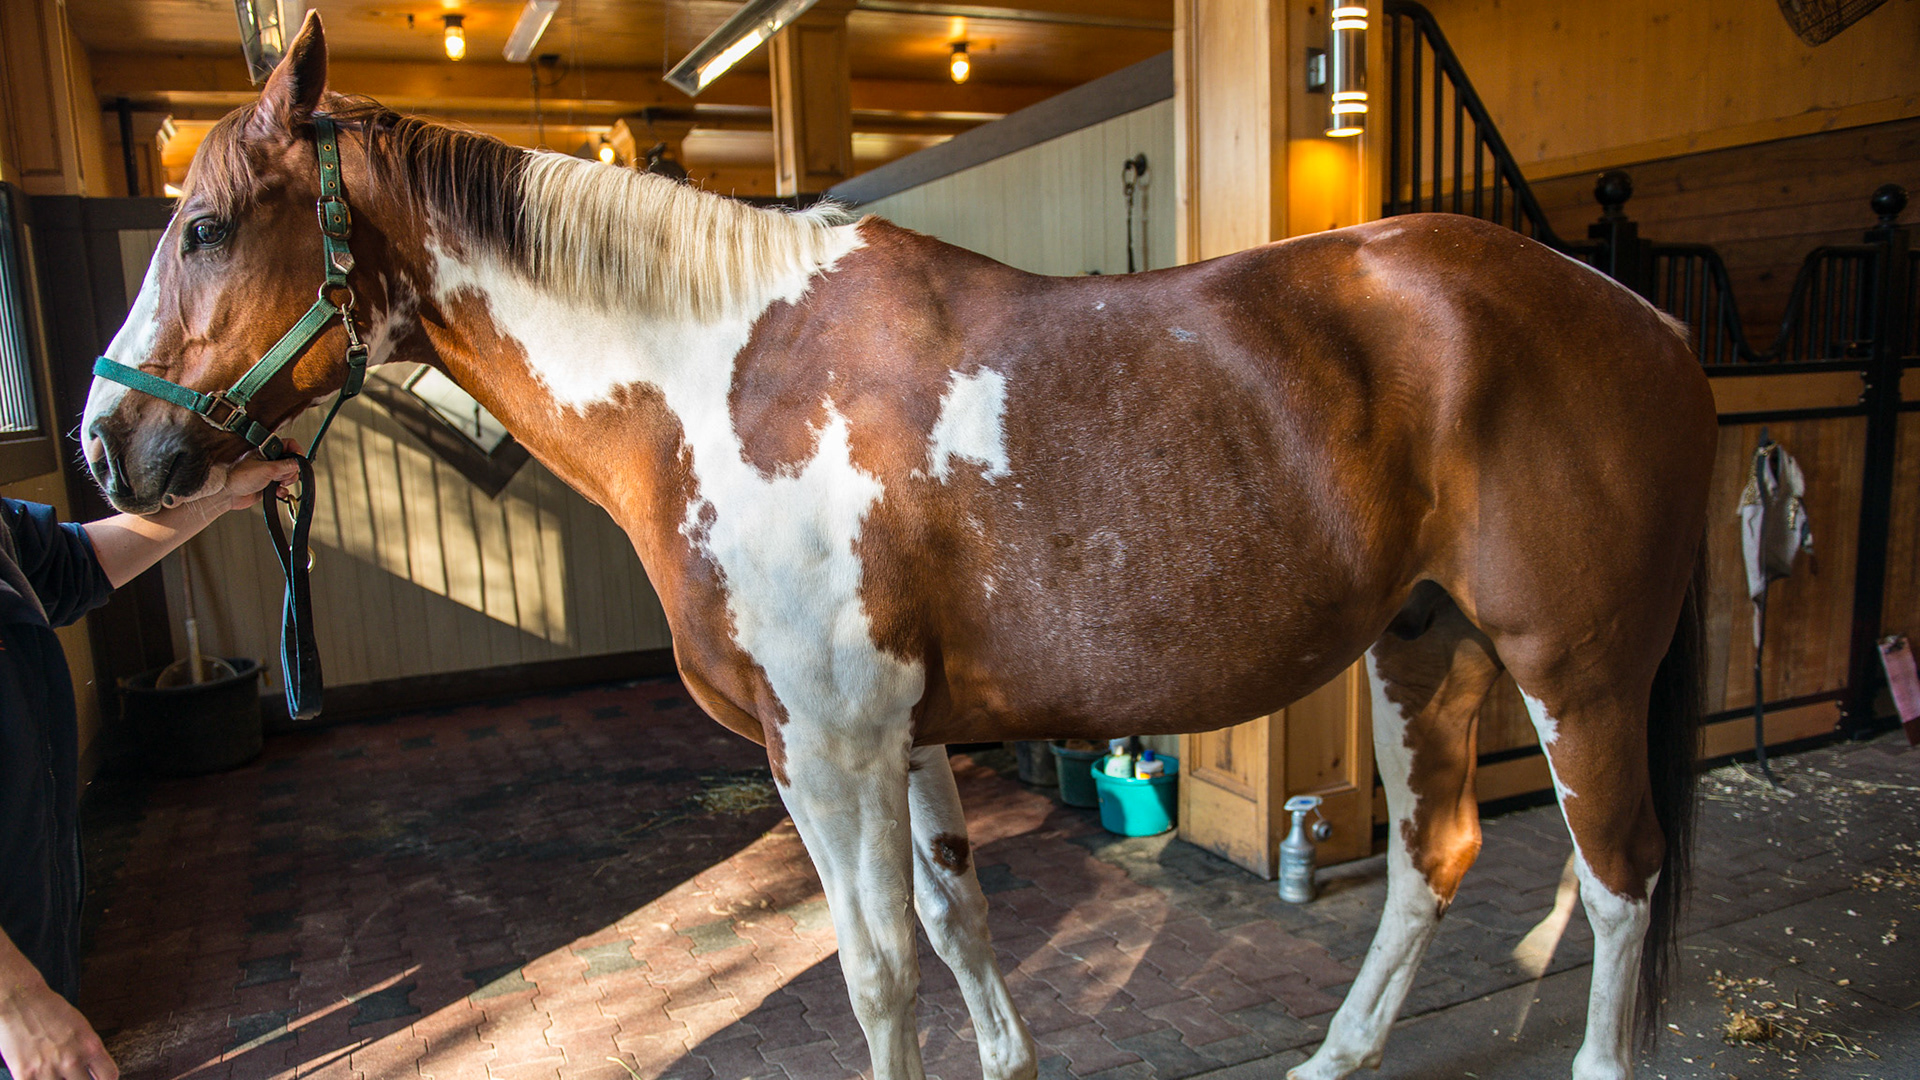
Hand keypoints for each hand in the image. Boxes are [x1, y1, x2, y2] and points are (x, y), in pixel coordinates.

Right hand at [0, 978, 117, 1079]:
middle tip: (72, 1076)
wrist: (19, 1000)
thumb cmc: (49, 1010)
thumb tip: (91, 1070)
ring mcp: (48, 1069)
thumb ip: (87, 1050)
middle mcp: (72, 1059)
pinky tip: (39, 1075)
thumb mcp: (80, 1027)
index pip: (109, 1076)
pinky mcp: (25, 1075)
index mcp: (90, 1045)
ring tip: (55, 1074)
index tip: (96, 1079)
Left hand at [218, 441, 303, 512]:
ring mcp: (268, 473)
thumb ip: (286, 465)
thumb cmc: (240, 477)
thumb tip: (299, 462)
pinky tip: (277, 492)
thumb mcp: (268, 469)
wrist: (228, 493)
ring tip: (278, 484)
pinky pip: (282, 487)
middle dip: (291, 471)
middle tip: (283, 476)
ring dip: (287, 482)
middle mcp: (268, 460)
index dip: (296, 451)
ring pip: (287, 475)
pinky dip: (282, 491)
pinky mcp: (267, 485)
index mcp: (266, 451)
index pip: (288, 444)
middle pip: (290, 462)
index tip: (299, 461)